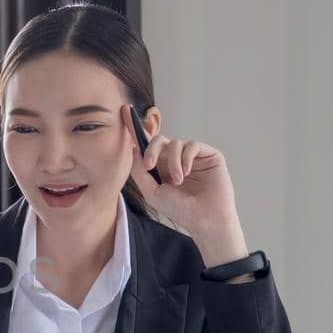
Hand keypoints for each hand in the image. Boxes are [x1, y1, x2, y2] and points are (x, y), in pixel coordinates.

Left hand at [125, 105, 249, 267]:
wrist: (204, 219)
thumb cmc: (180, 210)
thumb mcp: (152, 192)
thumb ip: (139, 171)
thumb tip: (132, 148)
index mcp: (160, 166)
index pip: (147, 145)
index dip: (136, 129)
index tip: (124, 112)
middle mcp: (175, 158)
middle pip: (158, 140)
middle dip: (150, 149)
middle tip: (149, 165)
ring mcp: (192, 156)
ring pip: (175, 143)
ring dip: (172, 161)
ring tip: (177, 180)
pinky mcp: (209, 154)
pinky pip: (192, 145)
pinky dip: (185, 157)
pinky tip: (186, 172)